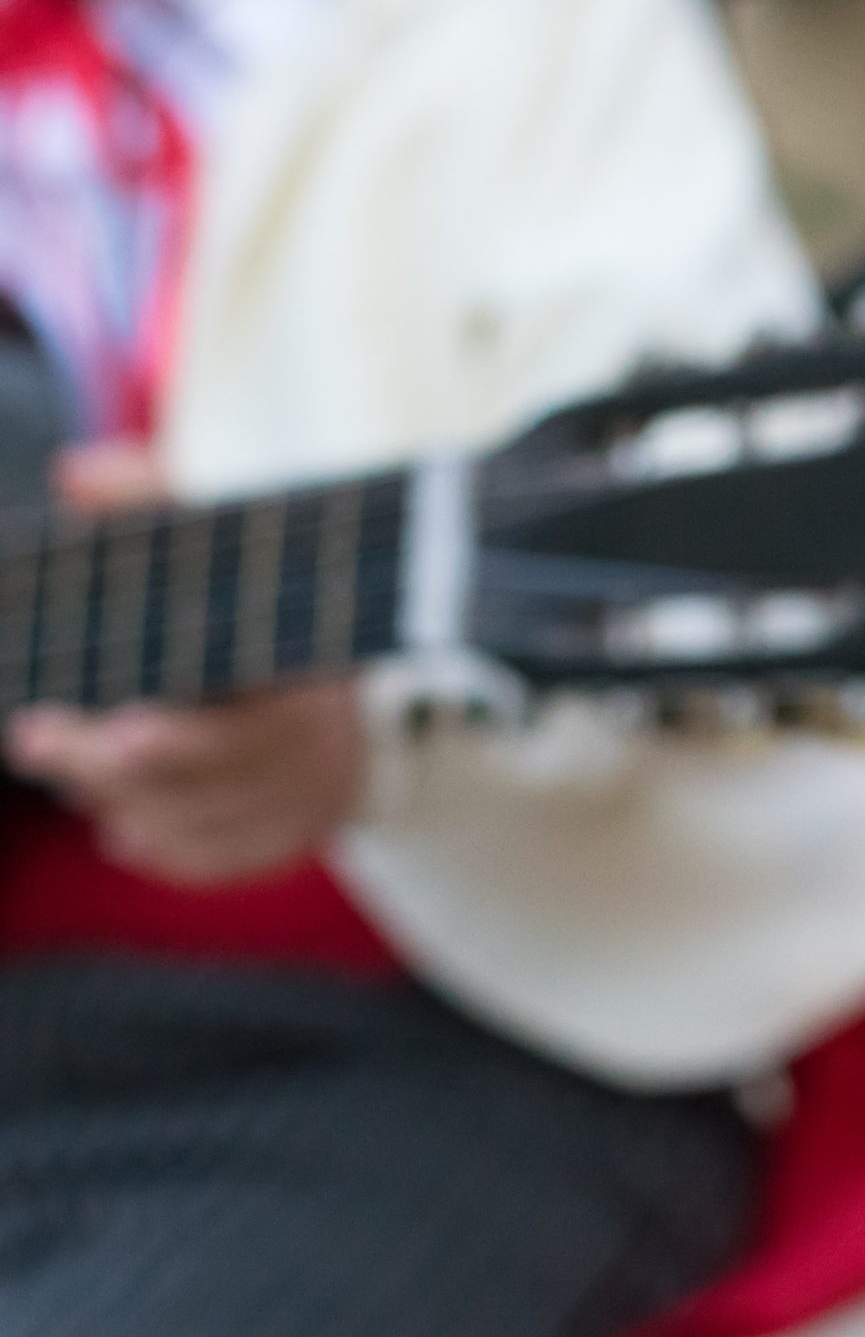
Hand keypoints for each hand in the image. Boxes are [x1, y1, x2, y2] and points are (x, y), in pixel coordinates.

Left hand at [0, 440, 366, 887]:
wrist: (357, 671)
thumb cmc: (261, 592)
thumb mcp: (223, 533)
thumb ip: (151, 499)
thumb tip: (77, 478)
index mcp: (310, 667)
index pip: (250, 719)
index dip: (180, 738)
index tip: (113, 733)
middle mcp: (323, 738)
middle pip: (215, 776)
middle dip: (116, 767)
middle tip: (35, 741)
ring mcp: (315, 790)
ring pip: (209, 822)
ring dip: (128, 803)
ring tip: (73, 776)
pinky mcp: (301, 830)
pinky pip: (226, 859)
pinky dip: (168, 849)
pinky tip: (122, 830)